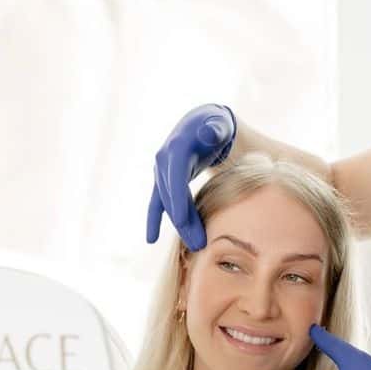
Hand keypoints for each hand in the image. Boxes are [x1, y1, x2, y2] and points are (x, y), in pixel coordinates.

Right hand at [147, 103, 236, 248]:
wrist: (202, 124)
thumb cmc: (215, 126)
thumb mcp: (218, 124)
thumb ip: (215, 129)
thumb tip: (208, 133)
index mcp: (177, 148)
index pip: (176, 177)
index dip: (178, 198)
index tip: (181, 220)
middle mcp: (164, 161)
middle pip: (173, 196)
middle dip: (184, 221)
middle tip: (200, 244)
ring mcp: (162, 172)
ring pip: (169, 204)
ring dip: (181, 225)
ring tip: (196, 245)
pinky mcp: (164, 182)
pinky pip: (158, 203)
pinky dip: (154, 220)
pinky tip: (151, 239)